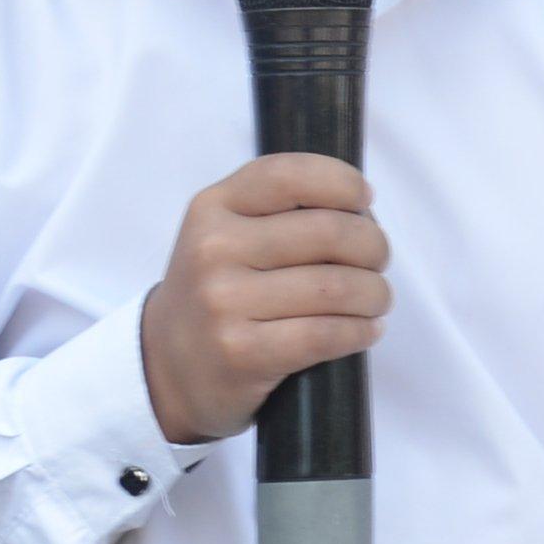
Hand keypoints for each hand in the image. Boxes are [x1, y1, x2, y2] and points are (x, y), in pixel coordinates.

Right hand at [138, 155, 390, 446]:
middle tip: (378, 262)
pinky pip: (325, 334)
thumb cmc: (220, 292)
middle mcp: (213, 250)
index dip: (342, 182)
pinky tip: (365, 330)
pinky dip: (360, 331)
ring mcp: (223, 303)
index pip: (291, 175)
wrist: (166, 368)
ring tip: (376, 300)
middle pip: (329, 232)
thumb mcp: (226, 233)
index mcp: (213, 208)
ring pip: (335, 287)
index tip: (365, 201)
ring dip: (375, 294)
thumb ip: (281, 209)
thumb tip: (363, 210)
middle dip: (373, 247)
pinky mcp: (240, 353)